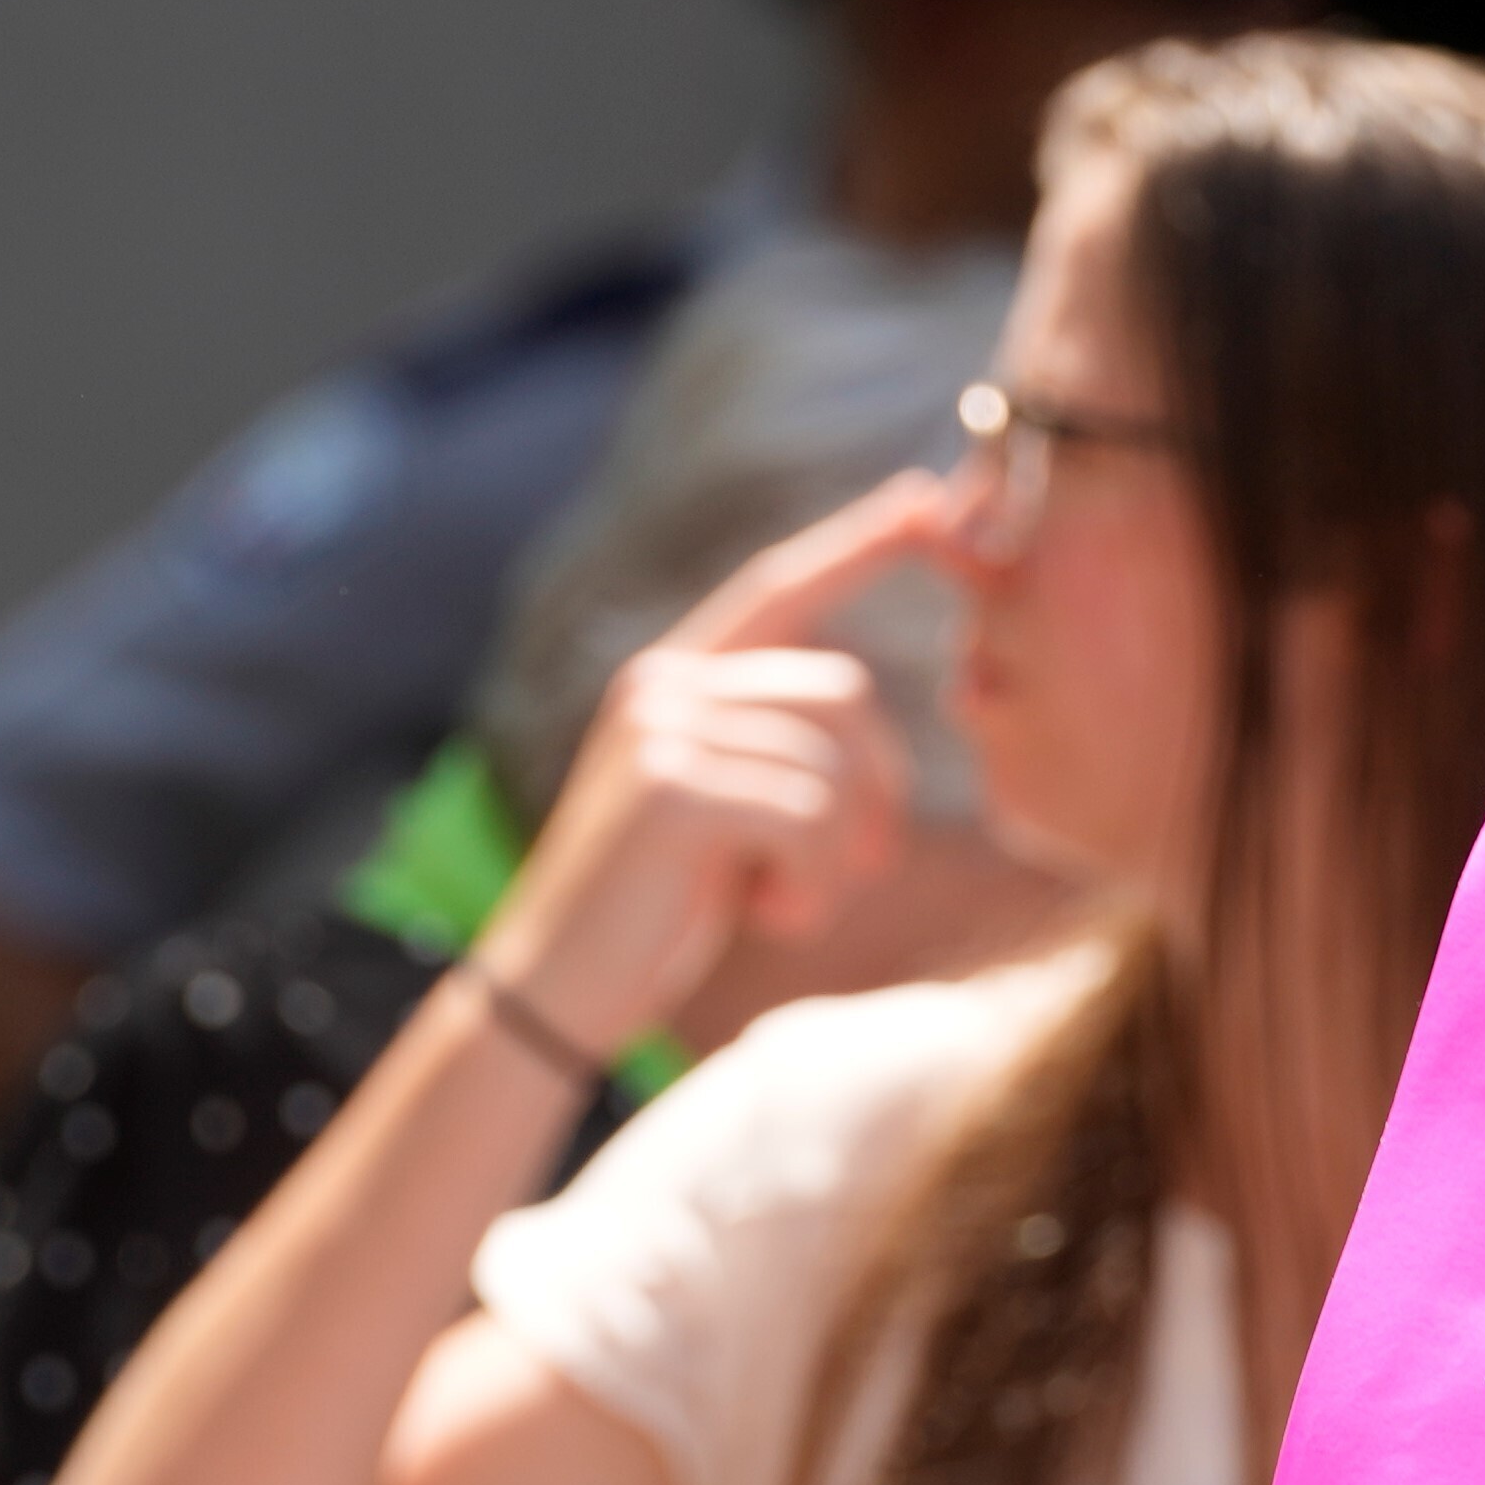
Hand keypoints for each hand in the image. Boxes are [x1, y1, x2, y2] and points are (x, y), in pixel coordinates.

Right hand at [471, 474, 947, 1062]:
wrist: (561, 983)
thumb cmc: (657, 904)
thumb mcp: (719, 806)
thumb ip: (768, 742)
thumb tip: (862, 712)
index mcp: (675, 676)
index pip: (779, 585)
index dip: (856, 543)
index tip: (923, 500)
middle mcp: (663, 683)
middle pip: (846, 693)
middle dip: (877, 791)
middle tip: (846, 867)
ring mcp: (662, 729)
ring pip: (836, 767)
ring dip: (837, 856)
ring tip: (777, 895)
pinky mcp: (671, 790)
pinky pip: (811, 820)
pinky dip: (813, 885)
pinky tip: (763, 912)